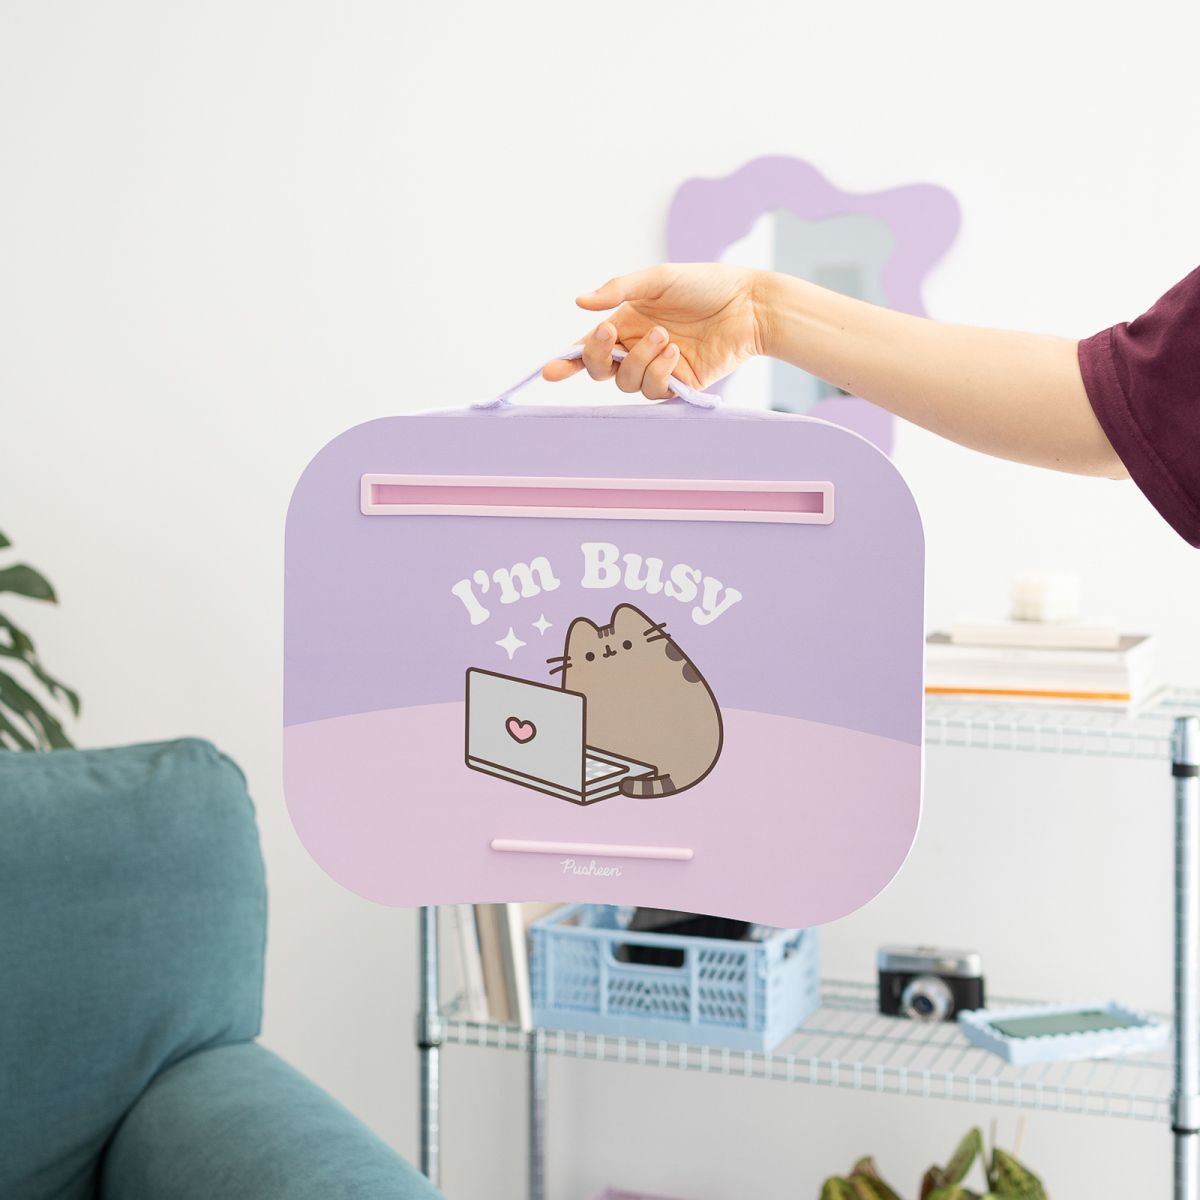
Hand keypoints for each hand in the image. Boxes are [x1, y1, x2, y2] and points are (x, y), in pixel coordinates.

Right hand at [542, 264, 767, 400]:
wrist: (748, 304)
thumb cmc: (705, 285)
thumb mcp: (657, 280)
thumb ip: (618, 290)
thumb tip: (579, 302)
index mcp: (627, 322)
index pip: (590, 347)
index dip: (567, 362)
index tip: (550, 372)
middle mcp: (638, 349)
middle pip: (601, 370)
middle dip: (598, 356)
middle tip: (611, 333)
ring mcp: (658, 368)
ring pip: (627, 383)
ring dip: (640, 360)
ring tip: (665, 336)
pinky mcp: (680, 384)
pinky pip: (655, 390)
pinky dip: (659, 372)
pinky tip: (674, 352)